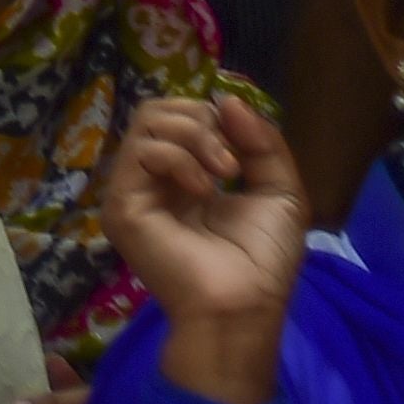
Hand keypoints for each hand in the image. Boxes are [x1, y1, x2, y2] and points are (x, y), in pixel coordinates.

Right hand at [101, 97, 306, 403]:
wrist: (246, 305)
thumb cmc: (264, 261)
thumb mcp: (280, 191)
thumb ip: (262, 142)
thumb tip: (227, 98)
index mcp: (187, 178)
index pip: (182, 118)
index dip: (214, 115)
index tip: (244, 138)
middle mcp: (155, 181)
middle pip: (160, 110)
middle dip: (203, 120)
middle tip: (231, 162)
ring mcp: (134, 191)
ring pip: (148, 121)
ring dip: (196, 135)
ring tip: (223, 172)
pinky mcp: (122, 204)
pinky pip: (142, 151)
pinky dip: (179, 157)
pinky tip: (203, 189)